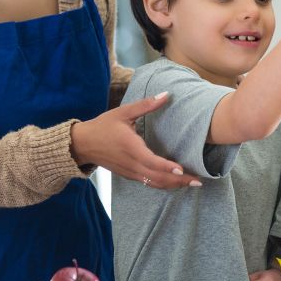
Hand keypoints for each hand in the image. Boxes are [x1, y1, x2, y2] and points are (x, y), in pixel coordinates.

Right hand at [70, 93, 202, 188]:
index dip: (167, 168)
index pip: (152, 162)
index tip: (182, 170)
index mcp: (131, 148)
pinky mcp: (129, 175)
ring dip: (173, 185)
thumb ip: (146, 105)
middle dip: (178, 181)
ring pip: (154, 183)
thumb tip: (166, 94)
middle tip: (198, 181)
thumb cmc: (103, 126)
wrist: (82, 144)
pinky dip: (163, 184)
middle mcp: (131, 164)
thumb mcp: (123, 112)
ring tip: (191, 183)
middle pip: (157, 178)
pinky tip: (175, 182)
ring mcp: (130, 172)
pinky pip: (148, 183)